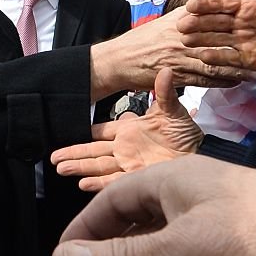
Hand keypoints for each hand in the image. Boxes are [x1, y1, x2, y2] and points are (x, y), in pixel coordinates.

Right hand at [52, 69, 202, 190]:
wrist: (202, 155)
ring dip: (81, 168)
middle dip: (74, 154)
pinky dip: (99, 184)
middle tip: (54, 158)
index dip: (88, 134)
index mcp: (130, 130)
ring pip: (99, 167)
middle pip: (94, 152)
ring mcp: (129, 164)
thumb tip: (164, 70)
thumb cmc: (187, 134)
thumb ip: (164, 93)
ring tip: (61, 169)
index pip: (102, 132)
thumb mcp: (174, 111)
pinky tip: (84, 184)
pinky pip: (114, 182)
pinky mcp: (137, 178)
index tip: (73, 133)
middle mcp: (126, 148)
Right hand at [90, 8, 255, 100]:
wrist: (121, 60)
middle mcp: (185, 35)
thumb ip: (189, 9)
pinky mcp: (179, 75)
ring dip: (239, 66)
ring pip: (217, 60)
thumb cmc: (146, 39)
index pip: (215, 14)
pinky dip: (224, 81)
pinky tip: (238, 81)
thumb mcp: (167, 19)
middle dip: (244, 42)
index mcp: (183, 18)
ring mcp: (182, 56)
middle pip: (221, 38)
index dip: (237, 16)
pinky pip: (206, 79)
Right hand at [178, 0, 255, 81]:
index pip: (225, 1)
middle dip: (198, 22)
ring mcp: (244, 41)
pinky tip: (203, 57)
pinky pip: (228, 58)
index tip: (191, 4)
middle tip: (180, 25)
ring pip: (218, 38)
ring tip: (185, 41)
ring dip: (201, 38)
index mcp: (251, 5)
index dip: (208, 2)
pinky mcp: (248, 59)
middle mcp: (244, 22)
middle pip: (216, 20)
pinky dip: (216, 57)